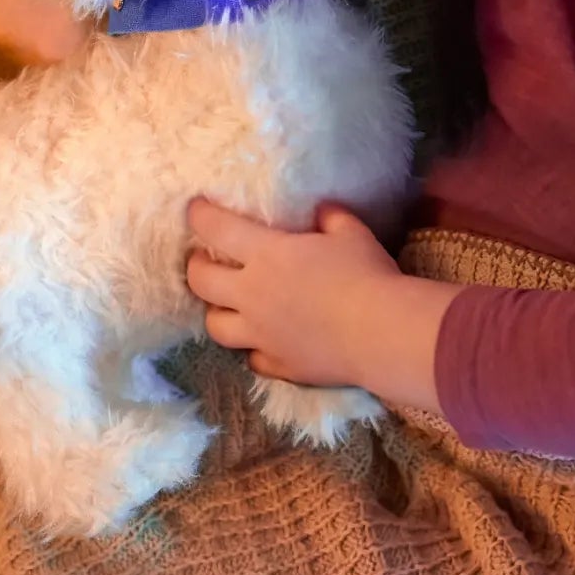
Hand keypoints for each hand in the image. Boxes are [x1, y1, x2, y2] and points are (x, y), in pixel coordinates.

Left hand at [184, 198, 399, 387]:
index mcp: (266, 256)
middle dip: (195, 267)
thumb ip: (331, 218)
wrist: (380, 333)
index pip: (216, 230)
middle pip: (200, 282)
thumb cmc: (365, 274)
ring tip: (227, 305)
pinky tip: (265, 343)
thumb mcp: (352, 233)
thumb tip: (322, 211)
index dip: (199, 216)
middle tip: (203, 260)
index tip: (194, 209)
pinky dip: (254, 348)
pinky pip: (252, 358)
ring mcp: (261, 335)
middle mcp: (252, 296)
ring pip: (216, 327)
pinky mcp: (278, 365)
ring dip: (216, 312)